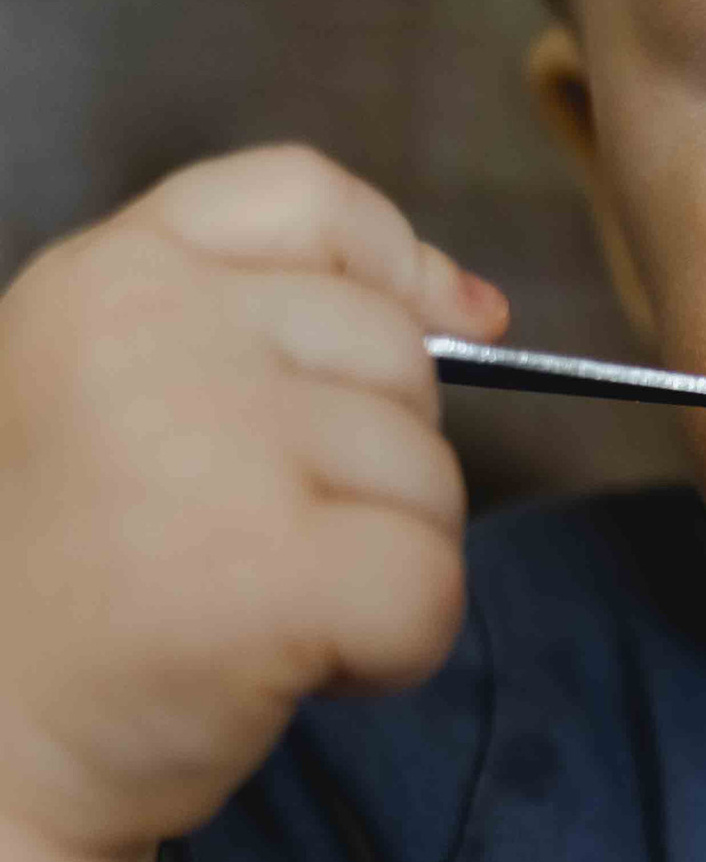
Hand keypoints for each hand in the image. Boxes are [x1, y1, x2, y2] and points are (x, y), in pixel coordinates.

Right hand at [0, 144, 506, 861]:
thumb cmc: (67, 580)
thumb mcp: (114, 389)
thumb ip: (269, 320)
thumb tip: (482, 311)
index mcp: (108, 274)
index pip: (306, 195)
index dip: (393, 265)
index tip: (436, 335)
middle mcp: (158, 332)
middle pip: (395, 356)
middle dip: (370, 464)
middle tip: (252, 540)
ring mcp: (216, 444)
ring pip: (429, 479)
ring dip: (377, 562)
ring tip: (249, 606)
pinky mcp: (273, 569)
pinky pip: (431, 586)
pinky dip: (393, 650)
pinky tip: (291, 667)